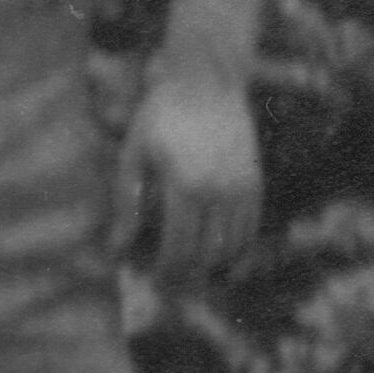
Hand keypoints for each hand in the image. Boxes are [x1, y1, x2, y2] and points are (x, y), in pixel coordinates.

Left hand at [120, 62, 261, 284]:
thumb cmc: (160, 117)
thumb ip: (126, 205)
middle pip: (207, 253)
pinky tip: (222, 259)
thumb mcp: (132, 157)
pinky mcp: (256, 182)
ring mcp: (242, 187)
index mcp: (185, 187)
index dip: (167, 272)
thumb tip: (117, 249)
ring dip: (213, 267)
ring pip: (232, 245)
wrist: (207, 83)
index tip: (154, 285)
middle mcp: (219, 192)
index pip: (179, 248)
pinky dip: (237, 248)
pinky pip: (250, 227)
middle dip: (188, 277)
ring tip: (192, 278)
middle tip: (171, 289)